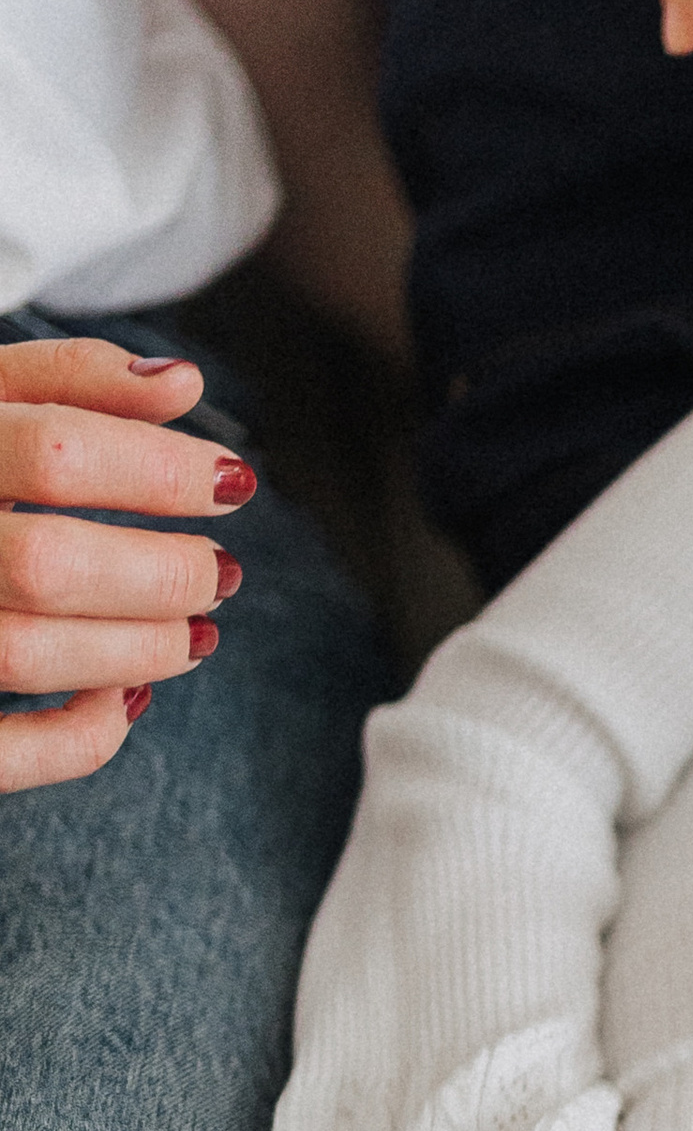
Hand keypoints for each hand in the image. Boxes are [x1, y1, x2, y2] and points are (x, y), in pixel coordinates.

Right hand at [0, 343, 251, 794]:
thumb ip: (70, 380)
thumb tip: (183, 384)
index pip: (53, 451)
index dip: (159, 469)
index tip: (232, 480)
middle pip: (47, 564)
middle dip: (160, 574)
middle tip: (218, 572)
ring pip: (26, 654)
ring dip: (138, 649)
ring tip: (193, 631)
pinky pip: (1, 750)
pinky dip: (80, 738)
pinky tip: (125, 697)